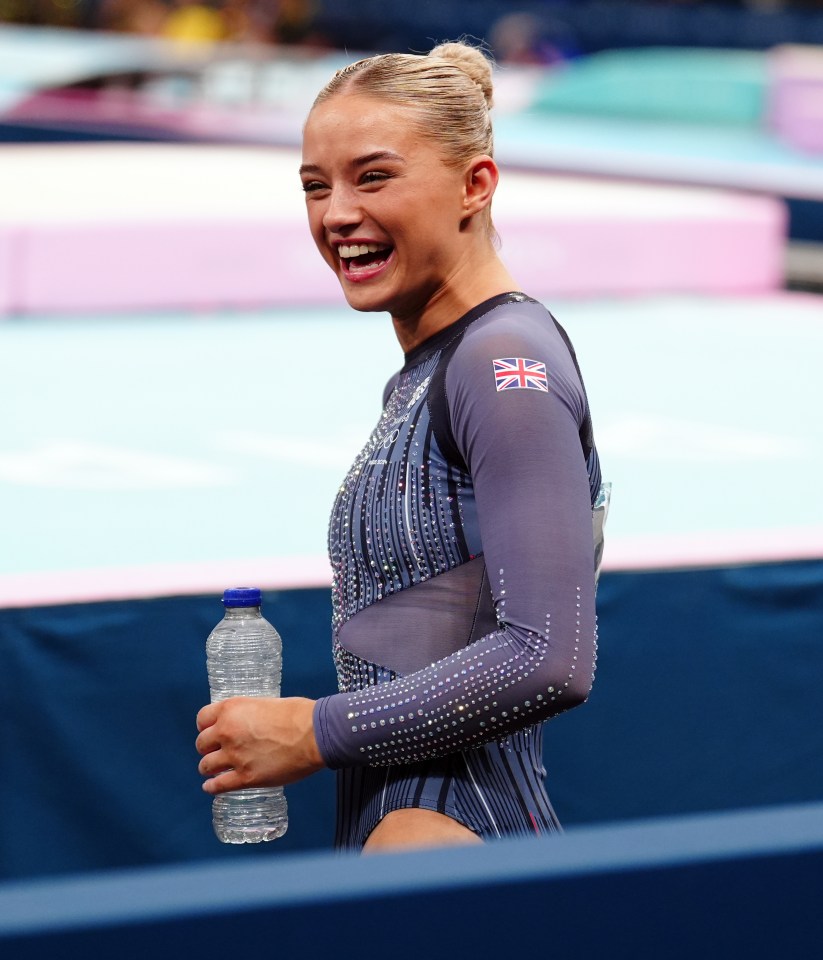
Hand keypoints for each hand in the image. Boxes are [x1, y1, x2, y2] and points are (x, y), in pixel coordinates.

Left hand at [195, 696, 324, 794]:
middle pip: (201, 744)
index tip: (210, 732)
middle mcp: (227, 732)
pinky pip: (218, 786)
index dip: (205, 727)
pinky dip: (212, 788)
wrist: (314, 734)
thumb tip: (249, 724)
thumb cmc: (298, 715)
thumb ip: (249, 716)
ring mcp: (234, 756)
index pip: (202, 719)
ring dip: (209, 768)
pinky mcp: (246, 777)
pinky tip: (211, 787)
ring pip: (205, 766)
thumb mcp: (266, 704)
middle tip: (217, 751)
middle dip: (208, 748)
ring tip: (215, 770)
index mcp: (232, 709)